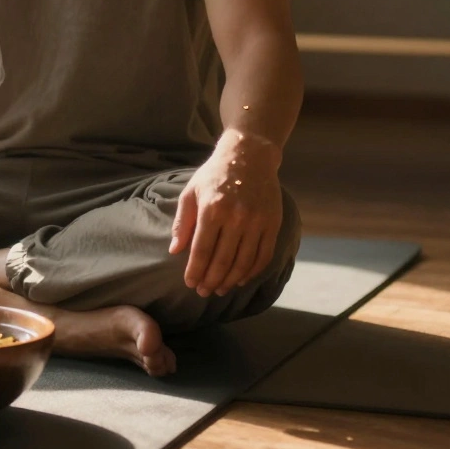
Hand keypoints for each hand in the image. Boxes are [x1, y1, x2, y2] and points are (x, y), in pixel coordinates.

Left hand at [169, 129, 282, 297]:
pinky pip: (263, 256)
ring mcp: (258, 221)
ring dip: (230, 280)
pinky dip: (252, 272)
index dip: (195, 271)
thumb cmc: (214, 174)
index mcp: (213, 209)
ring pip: (244, 262)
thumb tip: (175, 251)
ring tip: (220, 289)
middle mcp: (237, 217)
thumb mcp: (191, 192)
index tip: (190, 283)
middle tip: (203, 292)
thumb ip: (182, 223)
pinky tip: (241, 279)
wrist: (249, 156)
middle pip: (223, 260)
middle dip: (211, 281)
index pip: (202, 250)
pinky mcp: (273, 223)